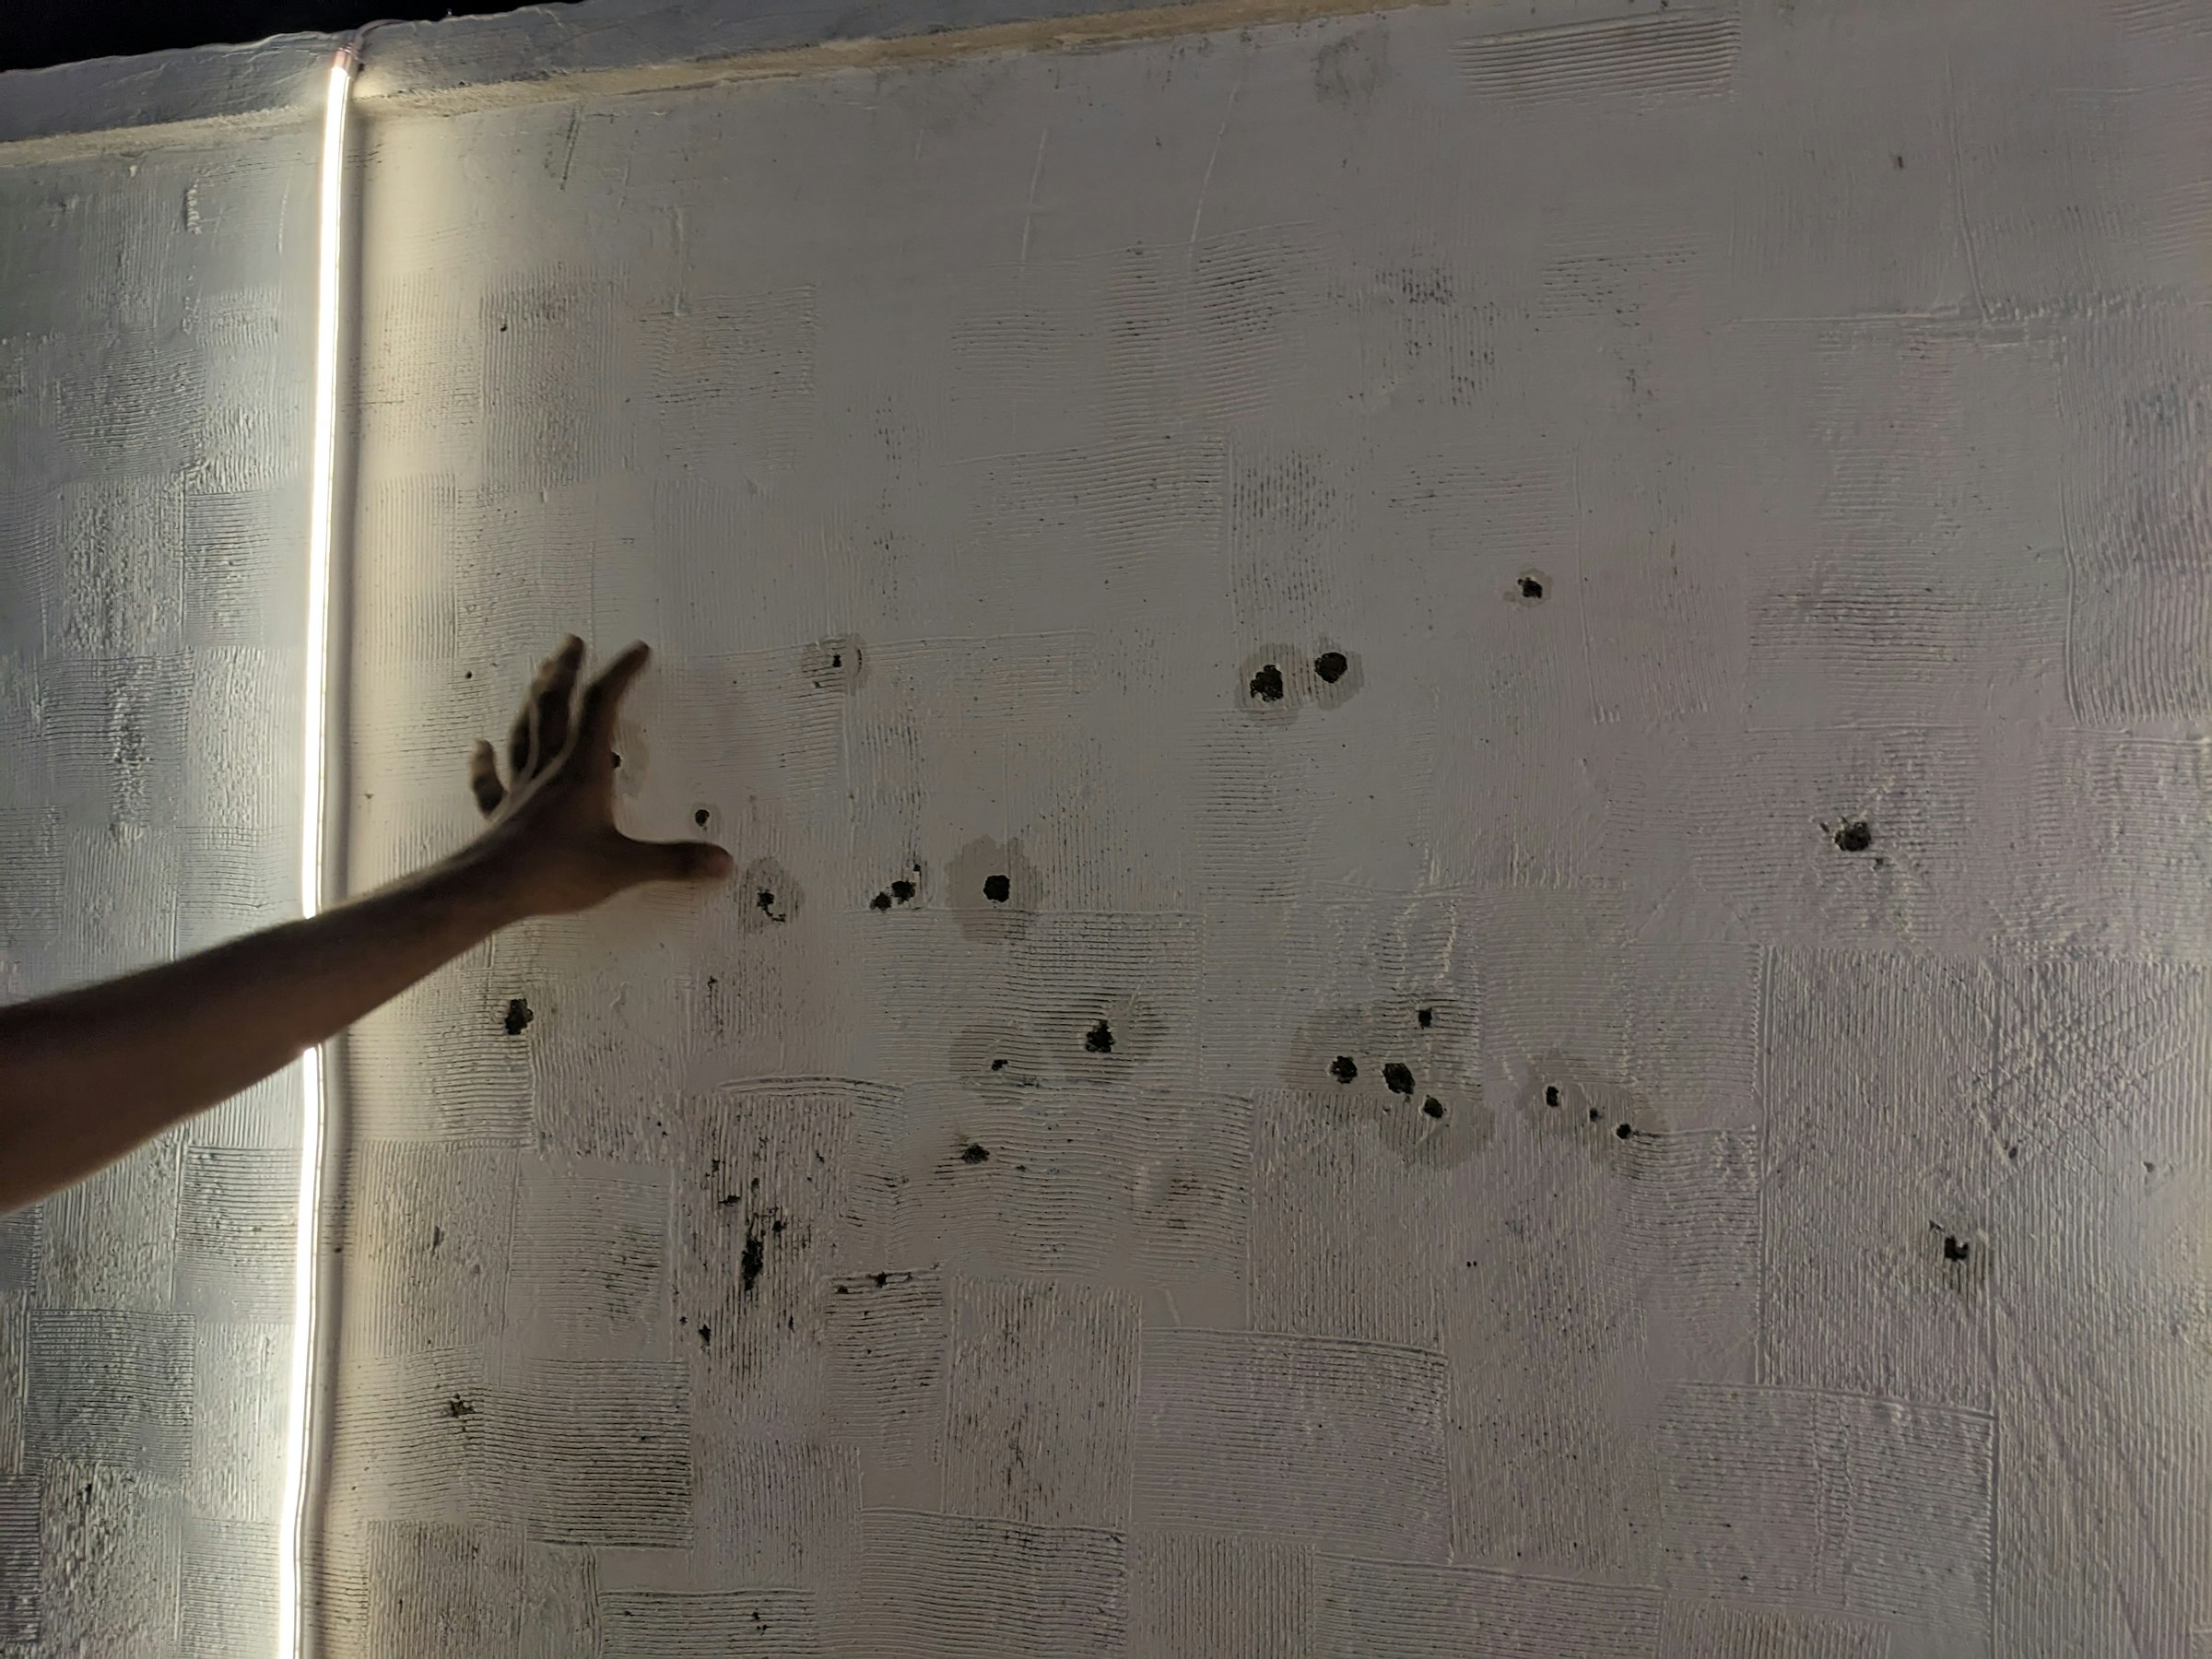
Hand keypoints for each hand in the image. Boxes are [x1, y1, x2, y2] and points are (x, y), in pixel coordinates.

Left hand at [463, 637, 731, 917]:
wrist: (490, 888)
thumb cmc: (554, 871)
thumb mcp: (625, 867)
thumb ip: (674, 861)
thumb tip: (722, 860)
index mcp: (583, 771)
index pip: (602, 707)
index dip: (619, 673)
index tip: (636, 650)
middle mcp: (550, 769)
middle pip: (554, 706)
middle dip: (565, 670)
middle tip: (571, 643)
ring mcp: (521, 788)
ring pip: (525, 731)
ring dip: (533, 699)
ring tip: (539, 675)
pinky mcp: (501, 812)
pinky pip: (491, 780)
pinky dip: (485, 761)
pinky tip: (480, 747)